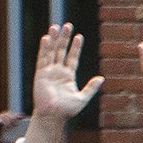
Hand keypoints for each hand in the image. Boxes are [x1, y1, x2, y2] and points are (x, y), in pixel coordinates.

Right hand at [29, 21, 98, 141]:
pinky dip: (44, 48)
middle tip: (68, 25)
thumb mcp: (83, 98)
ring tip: (56, 26)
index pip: (72, 57)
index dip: (76, 47)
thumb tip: (102, 78)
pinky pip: (42, 59)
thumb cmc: (67, 110)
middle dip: (64, 38)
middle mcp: (58, 71)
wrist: (53, 116)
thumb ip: (91, 87)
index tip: (79, 36)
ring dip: (54, 39)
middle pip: (61, 51)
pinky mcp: (40, 74)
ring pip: (51, 51)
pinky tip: (46, 38)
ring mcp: (48, 72)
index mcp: (68, 76)